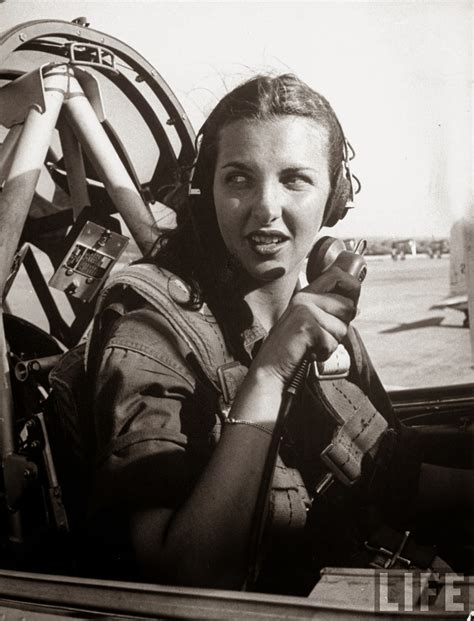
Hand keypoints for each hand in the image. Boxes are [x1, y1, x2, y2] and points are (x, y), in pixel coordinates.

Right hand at [252, 265, 360, 386]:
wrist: (271, 364)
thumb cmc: (292, 345)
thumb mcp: (310, 321)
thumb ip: (331, 312)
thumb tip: (356, 308)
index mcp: (307, 294)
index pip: (337, 275)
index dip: (352, 286)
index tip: (351, 302)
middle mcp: (305, 298)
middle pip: (347, 305)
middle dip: (341, 325)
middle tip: (321, 334)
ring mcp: (305, 311)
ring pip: (342, 327)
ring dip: (332, 342)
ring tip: (313, 343)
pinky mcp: (306, 327)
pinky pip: (332, 342)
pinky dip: (324, 352)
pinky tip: (309, 351)